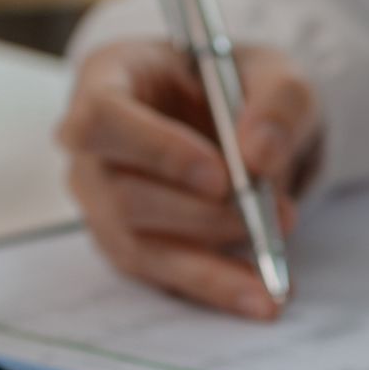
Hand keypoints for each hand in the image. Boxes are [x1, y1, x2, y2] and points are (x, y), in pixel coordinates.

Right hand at [57, 36, 318, 318]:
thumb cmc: (238, 86)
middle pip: (119, 192)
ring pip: (135, 244)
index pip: (101, 118)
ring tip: (274, 268)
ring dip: (209, 261)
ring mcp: (100, 200)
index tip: (219, 176)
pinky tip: (259, 296)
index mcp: (107, 79)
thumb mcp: (276, 73)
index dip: (155, 150)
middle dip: (200, 214)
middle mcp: (89, 146)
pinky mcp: (125, 244)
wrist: (238, 123)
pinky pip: (158, 275)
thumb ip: (279, 103)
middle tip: (272, 216)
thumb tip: (261, 157)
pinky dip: (211, 287)